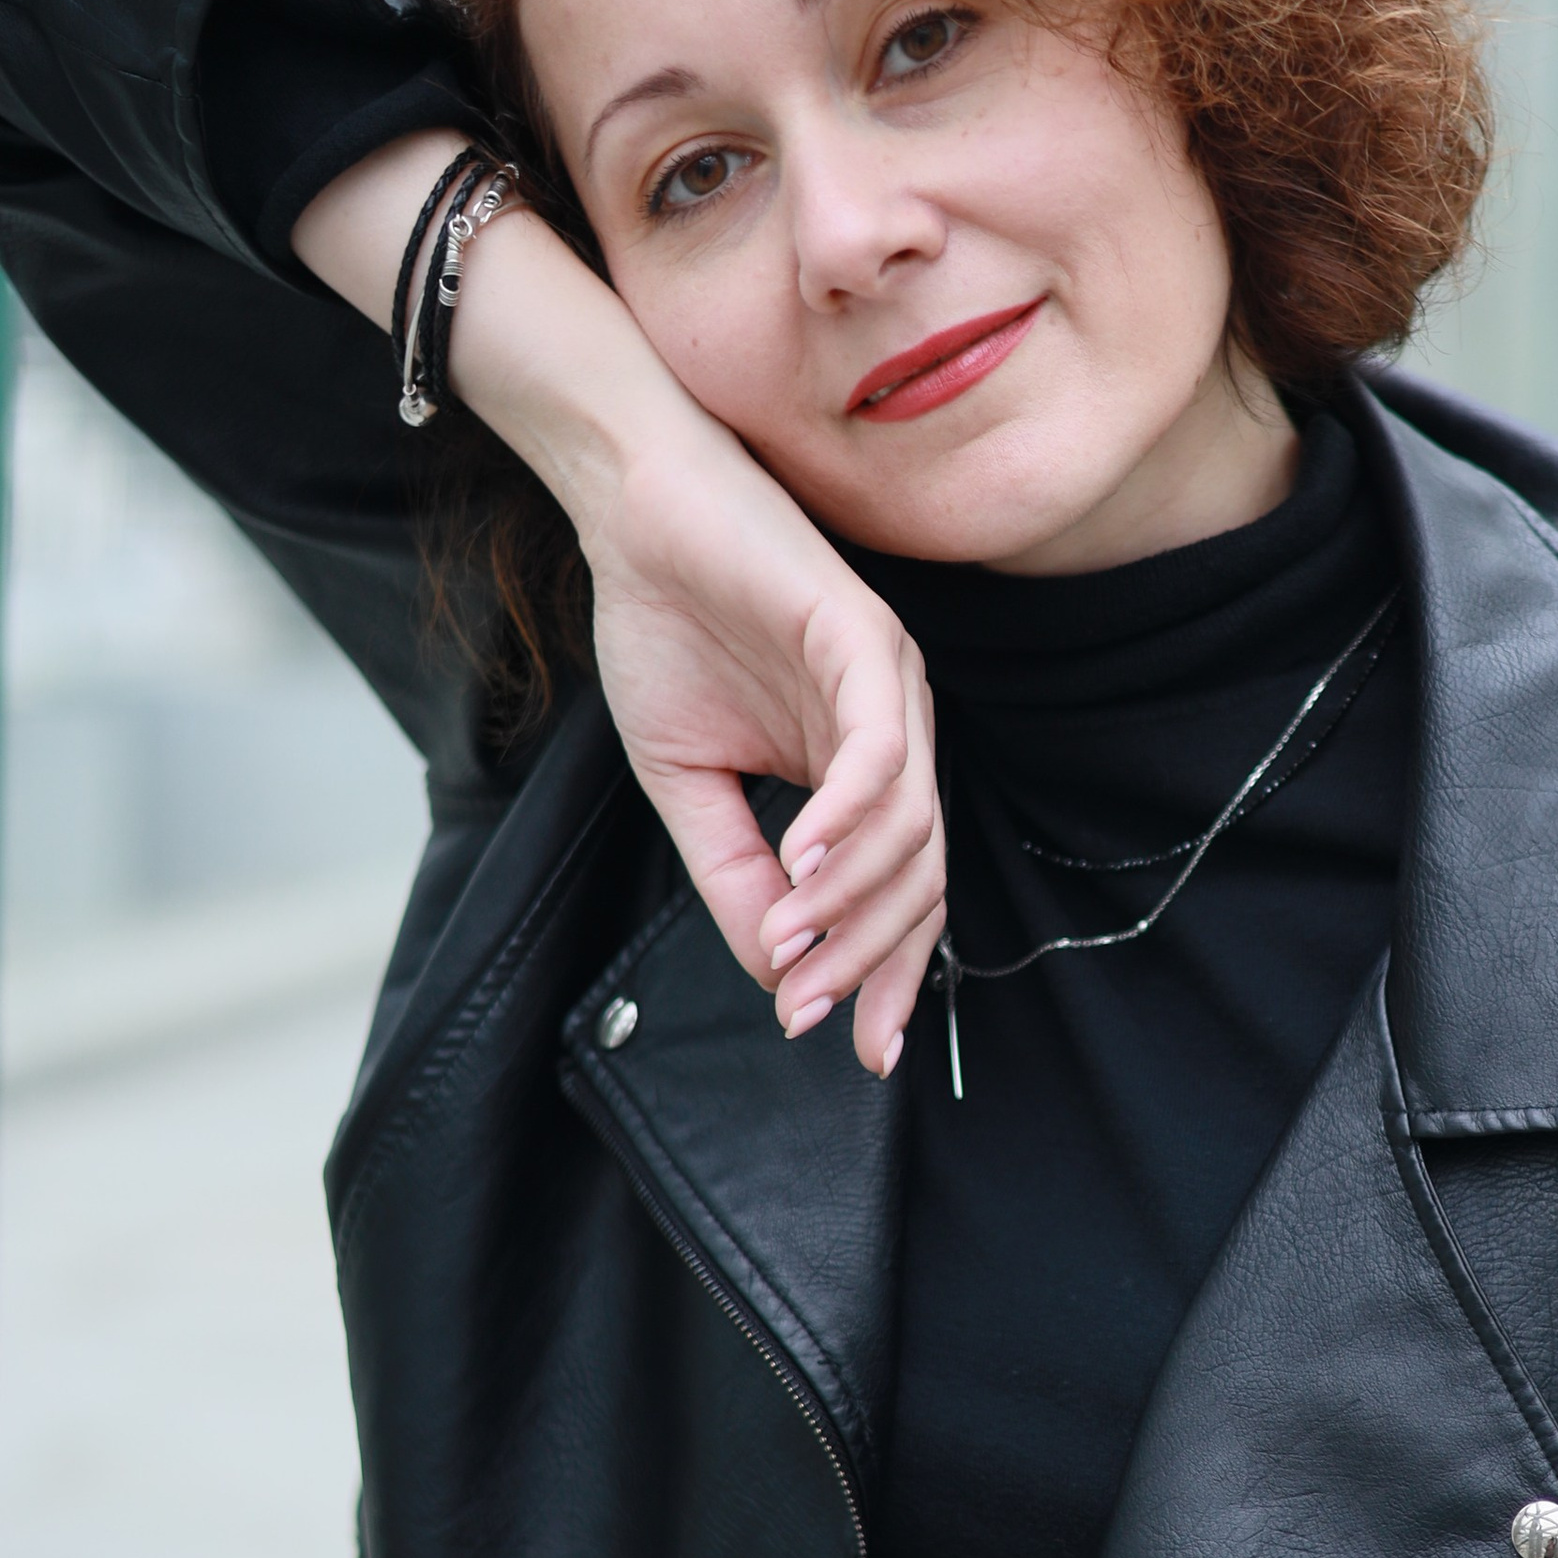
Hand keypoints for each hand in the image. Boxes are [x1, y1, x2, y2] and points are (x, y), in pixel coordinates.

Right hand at [293, 131, 943, 1068]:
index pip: (903, 892)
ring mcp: (892, 687)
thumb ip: (737, 875)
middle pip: (922, 875)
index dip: (883, 974)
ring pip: (910, 825)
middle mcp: (897, 735)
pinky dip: (849, 815)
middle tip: (817, 1013)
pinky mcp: (867, 639)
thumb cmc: (667, 629)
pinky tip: (802, 859)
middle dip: (875, 960)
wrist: (635, 511)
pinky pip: (881, 748)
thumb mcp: (690, 785)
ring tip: (793, 949)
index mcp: (864, 771)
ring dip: (851, 901)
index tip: (850, 1046)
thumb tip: (778, 973)